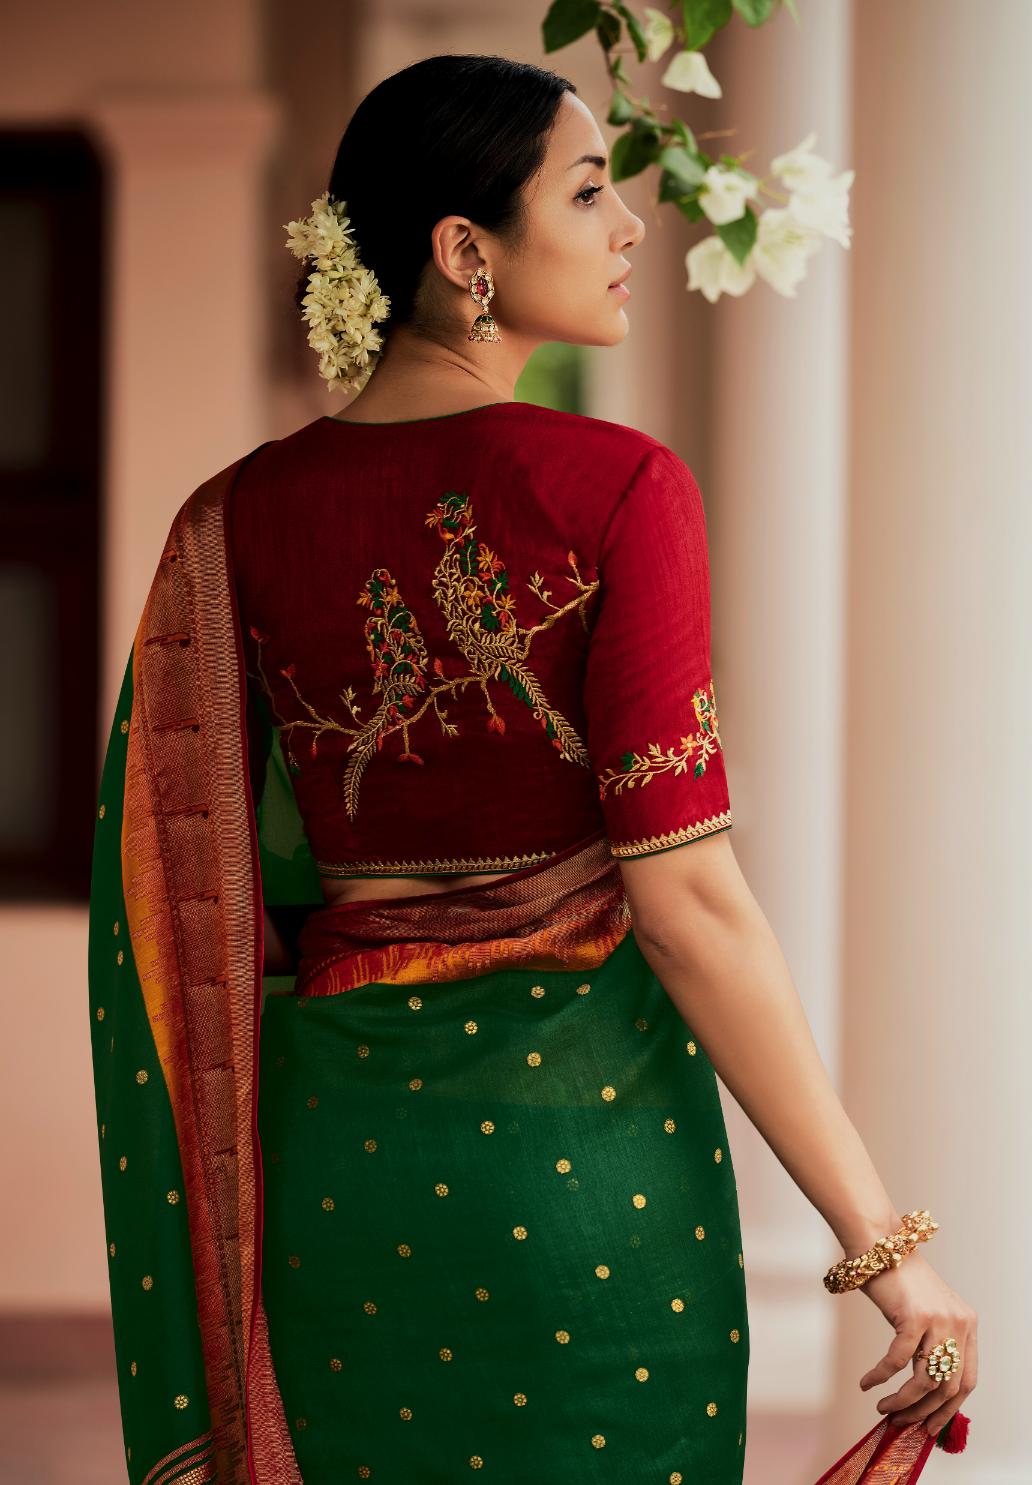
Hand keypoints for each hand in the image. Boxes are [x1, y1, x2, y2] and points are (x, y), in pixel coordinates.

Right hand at [856, 1250, 976, 1438]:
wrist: (879, 1243)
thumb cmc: (896, 1278)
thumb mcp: (926, 1313)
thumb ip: (932, 1344)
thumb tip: (923, 1390)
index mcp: (967, 1324)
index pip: (967, 1380)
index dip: (949, 1408)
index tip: (931, 1425)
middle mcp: (959, 1323)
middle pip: (949, 1386)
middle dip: (925, 1412)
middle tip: (903, 1423)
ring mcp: (939, 1320)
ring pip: (925, 1380)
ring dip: (902, 1401)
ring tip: (883, 1407)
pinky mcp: (914, 1317)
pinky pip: (897, 1361)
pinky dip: (880, 1377)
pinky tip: (867, 1383)